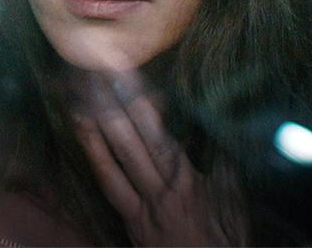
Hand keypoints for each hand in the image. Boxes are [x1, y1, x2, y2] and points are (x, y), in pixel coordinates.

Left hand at [74, 70, 247, 246]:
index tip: (128, 80)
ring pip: (112, 168)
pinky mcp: (131, 225)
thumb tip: (221, 135)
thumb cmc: (226, 244)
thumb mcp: (235, 205)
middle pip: (131, 146)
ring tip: (76, 109)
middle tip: (94, 82)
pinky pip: (109, 190)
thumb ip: (227, 169)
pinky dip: (96, 164)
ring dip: (93, 137)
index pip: (160, 138)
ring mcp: (141, 210)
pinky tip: (85, 145)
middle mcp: (161, 193)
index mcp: (188, 184)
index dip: (142, 108)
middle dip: (112, 113)